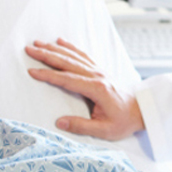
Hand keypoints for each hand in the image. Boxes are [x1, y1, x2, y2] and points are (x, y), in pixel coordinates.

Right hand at [25, 38, 144, 140]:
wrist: (142, 110)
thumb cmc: (124, 121)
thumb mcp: (105, 130)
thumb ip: (82, 126)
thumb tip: (59, 122)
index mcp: (96, 89)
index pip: (67, 80)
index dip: (48, 75)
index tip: (32, 71)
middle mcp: (96, 76)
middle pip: (67, 62)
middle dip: (46, 55)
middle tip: (29, 48)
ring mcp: (98, 71)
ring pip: (73, 56)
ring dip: (54, 49)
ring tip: (38, 43)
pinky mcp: (99, 71)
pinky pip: (82, 55)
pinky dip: (70, 47)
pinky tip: (61, 42)